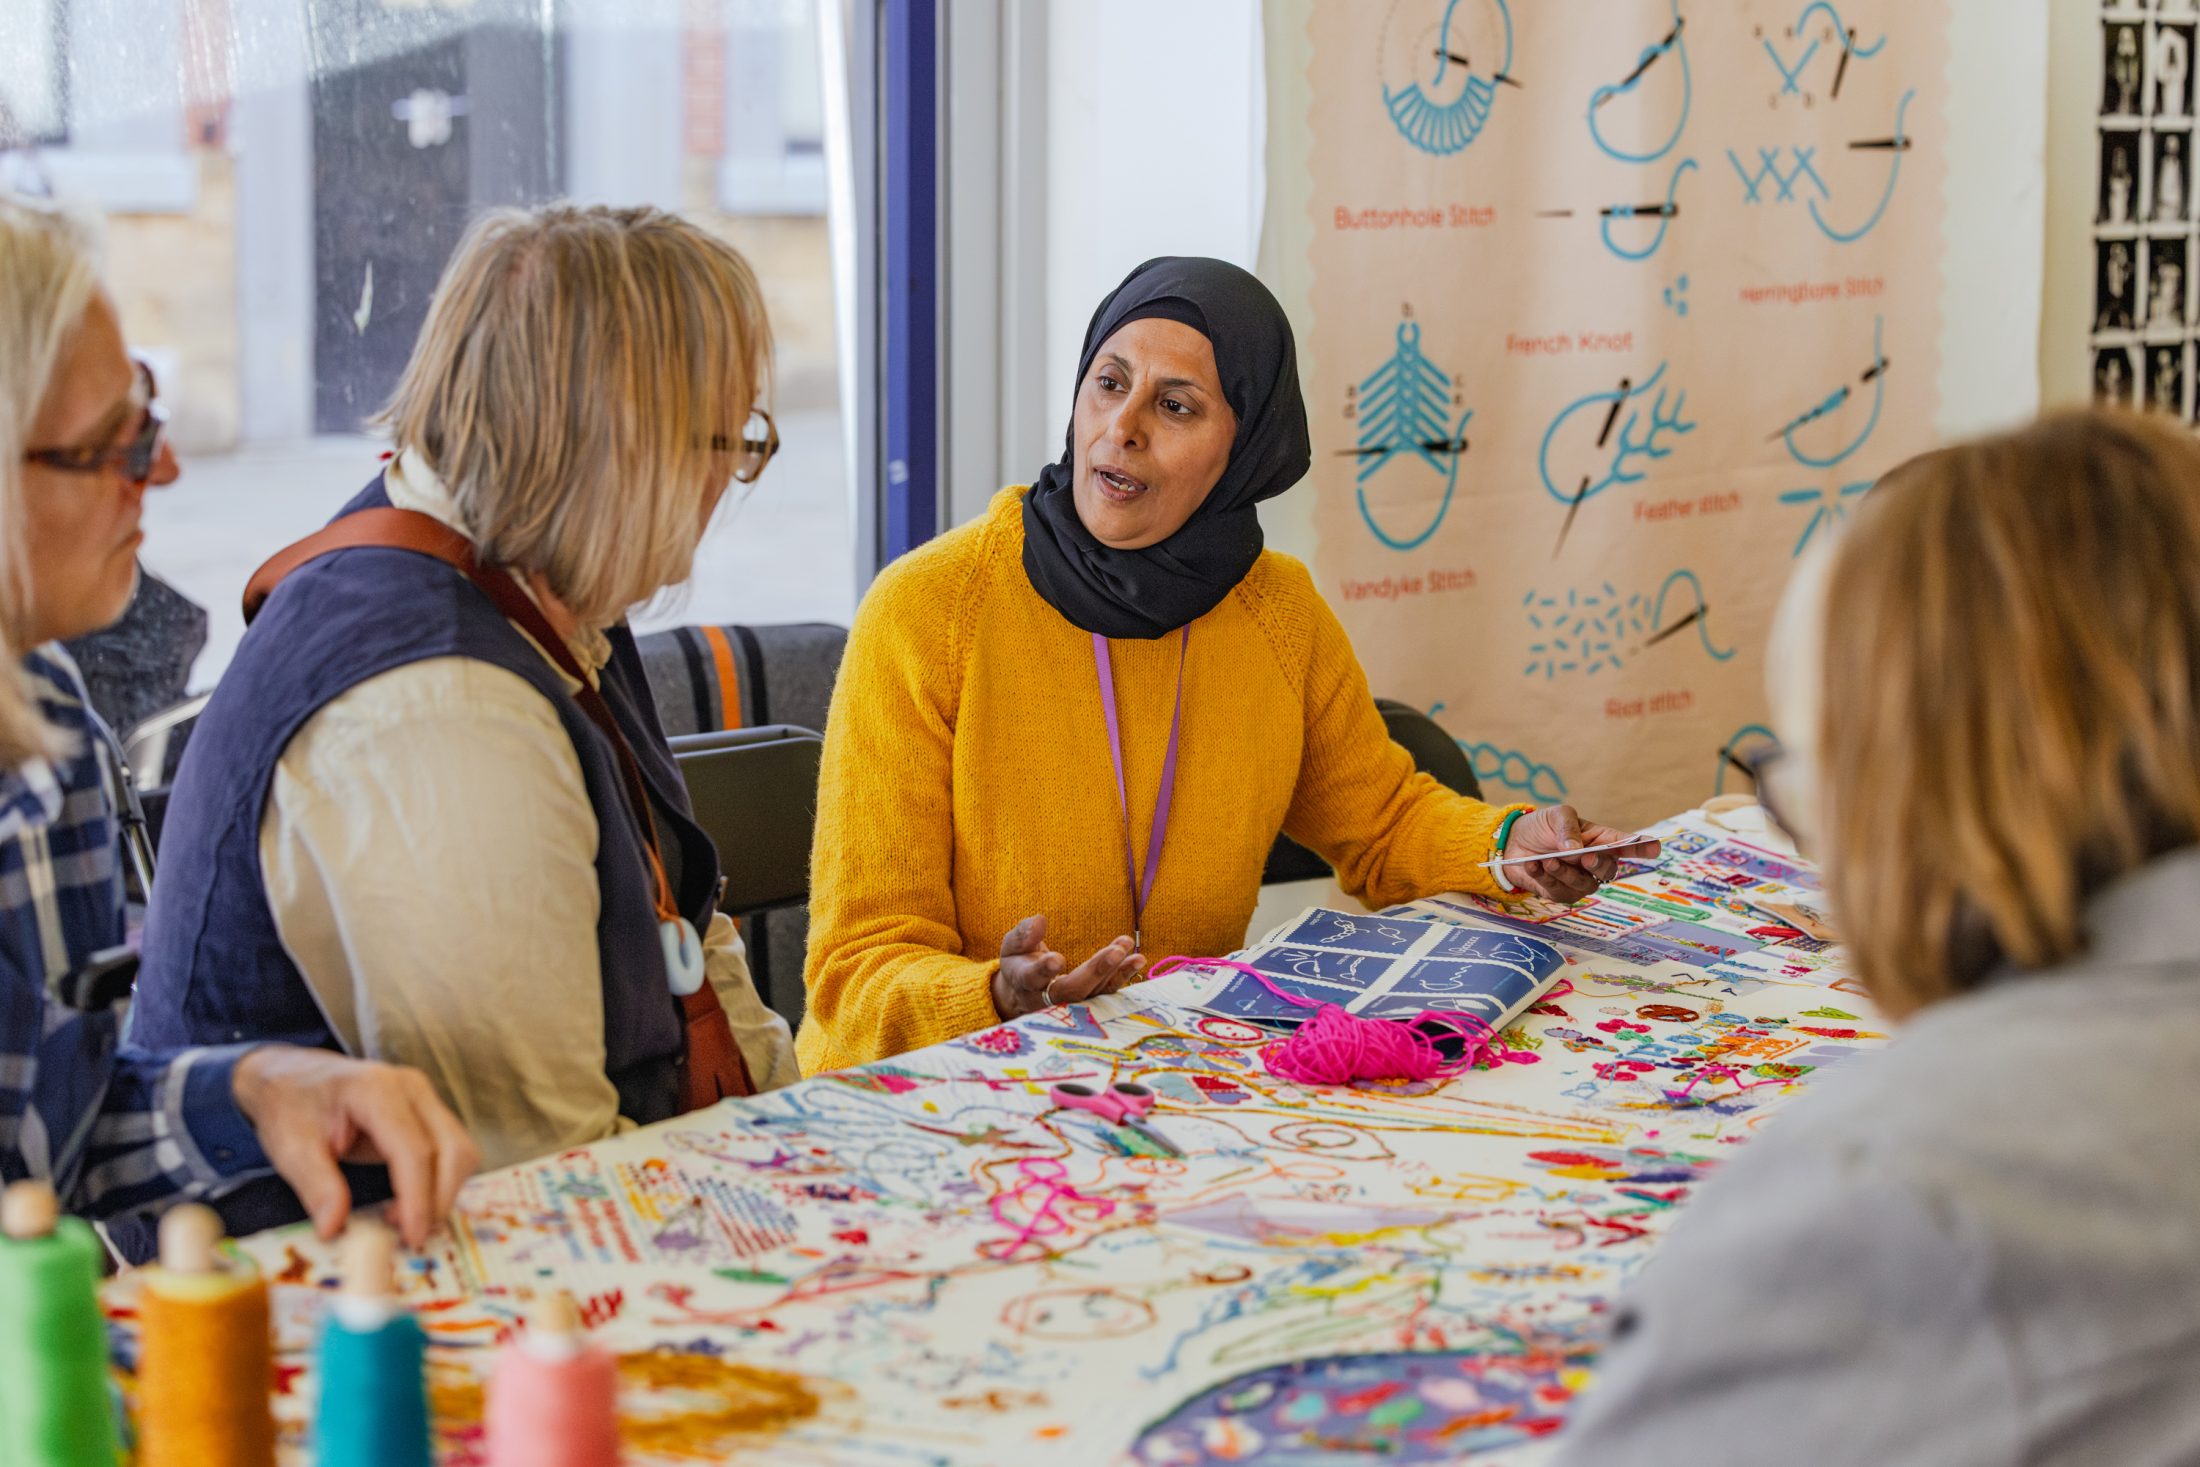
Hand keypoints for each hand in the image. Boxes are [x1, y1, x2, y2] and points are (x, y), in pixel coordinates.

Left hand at [231, 1047, 479, 1248]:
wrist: (292, 1075)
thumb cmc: (291, 1107)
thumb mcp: (291, 1149)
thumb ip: (317, 1187)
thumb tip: (335, 1230)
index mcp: (376, 1090)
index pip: (414, 1149)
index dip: (418, 1198)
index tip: (411, 1237)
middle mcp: (412, 1088)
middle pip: (452, 1149)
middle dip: (439, 1198)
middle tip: (408, 1235)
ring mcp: (425, 1096)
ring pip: (460, 1150)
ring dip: (443, 1191)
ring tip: (403, 1219)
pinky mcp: (428, 1110)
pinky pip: (451, 1148)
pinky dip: (440, 1180)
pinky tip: (410, 1200)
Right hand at [991, 914, 1145, 1018]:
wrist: (1024, 994)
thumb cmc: (1019, 963)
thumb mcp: (1011, 946)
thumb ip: (1023, 935)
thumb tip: (1039, 920)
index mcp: (1024, 981)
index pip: (1032, 978)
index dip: (1044, 971)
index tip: (1057, 960)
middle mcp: (1047, 998)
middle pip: (1072, 990)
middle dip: (1095, 971)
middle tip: (1116, 950)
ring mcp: (1070, 1004)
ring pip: (1094, 993)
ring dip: (1115, 970)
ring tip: (1129, 947)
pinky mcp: (1088, 1004)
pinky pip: (1106, 993)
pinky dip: (1122, 977)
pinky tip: (1137, 960)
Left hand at [1502, 805, 1661, 904]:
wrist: (1512, 843)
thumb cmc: (1541, 827)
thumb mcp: (1556, 816)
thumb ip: (1568, 827)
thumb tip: (1575, 848)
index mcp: (1601, 840)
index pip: (1626, 844)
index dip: (1642, 847)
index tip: (1655, 847)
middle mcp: (1594, 863)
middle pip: (1608, 870)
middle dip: (1597, 865)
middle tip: (1583, 856)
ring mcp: (1579, 880)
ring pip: (1582, 885)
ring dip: (1564, 872)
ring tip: (1547, 859)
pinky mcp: (1560, 893)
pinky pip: (1558, 892)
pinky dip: (1544, 877)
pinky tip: (1532, 865)